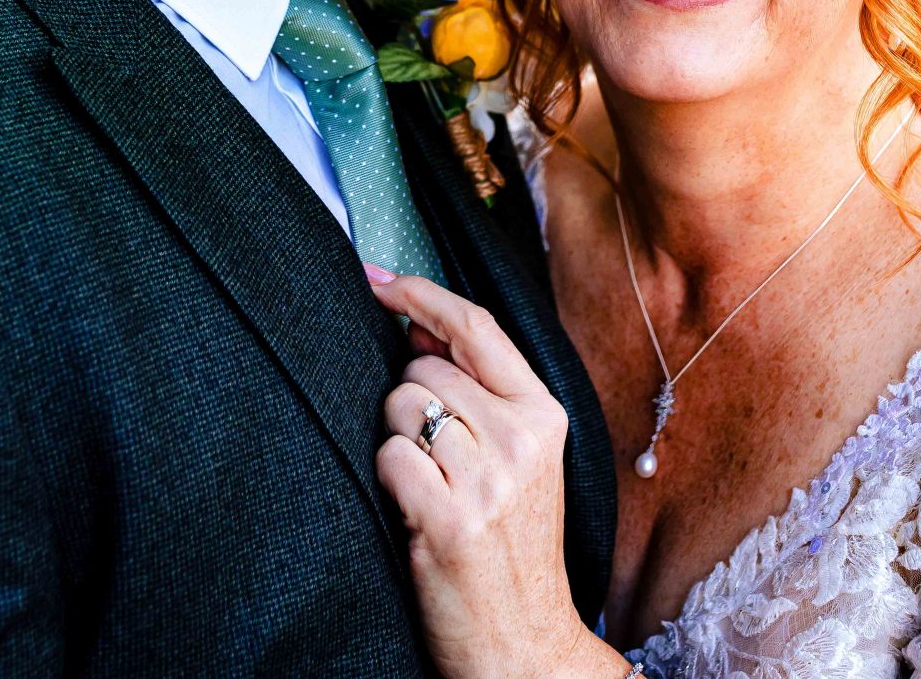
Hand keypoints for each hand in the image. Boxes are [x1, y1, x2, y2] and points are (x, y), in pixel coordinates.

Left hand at [365, 268, 631, 678]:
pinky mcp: (449, 519)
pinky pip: (388, 457)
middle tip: (435, 461)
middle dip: (409, 404)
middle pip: (423, 369)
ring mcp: (488, 479)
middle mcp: (521, 439)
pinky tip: (416, 513)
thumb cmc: (512, 548)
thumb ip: (476, 390)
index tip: (377, 277)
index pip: (476, 327)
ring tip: (430, 489)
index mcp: (544, 416)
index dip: (421, 294)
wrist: (523, 643)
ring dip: (398, 443)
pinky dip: (388, 481)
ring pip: (400, 408)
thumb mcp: (516, 461)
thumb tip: (416, 325)